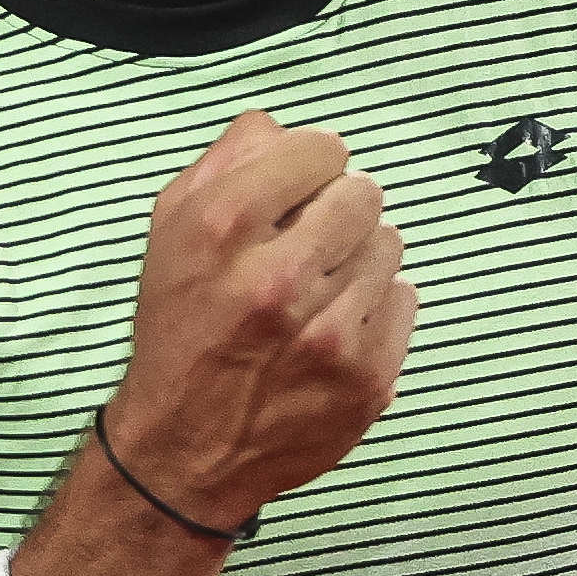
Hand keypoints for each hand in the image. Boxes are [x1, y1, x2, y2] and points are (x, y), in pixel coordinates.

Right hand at [104, 112, 418, 525]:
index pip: (321, 148)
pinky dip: (376, 307)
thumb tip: (281, 126)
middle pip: (364, 192)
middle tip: (314, 242)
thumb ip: (226, 162)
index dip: (310, 165)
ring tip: (320, 289)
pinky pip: (405, 299)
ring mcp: (329, 333)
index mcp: (224, 229)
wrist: (187, 449)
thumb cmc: (181, 329)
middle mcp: (279, 278)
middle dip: (340, 209)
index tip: (298, 191)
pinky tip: (335, 327)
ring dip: (359, 258)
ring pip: (389, 245)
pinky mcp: (366, 379)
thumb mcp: (171, 232)